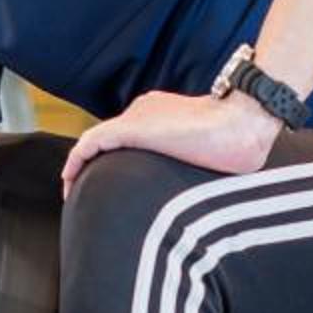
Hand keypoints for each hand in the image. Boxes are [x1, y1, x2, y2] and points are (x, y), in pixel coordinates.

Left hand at [62, 91, 279, 197]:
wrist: (243, 122)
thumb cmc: (239, 141)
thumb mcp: (215, 153)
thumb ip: (199, 163)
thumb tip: (205, 201)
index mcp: (163, 113)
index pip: (130, 136)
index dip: (115, 159)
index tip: (111, 182)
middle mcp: (144, 111)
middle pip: (110, 141)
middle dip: (95, 166)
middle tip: (86, 191)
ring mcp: (136, 117)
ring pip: (96, 142)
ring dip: (81, 166)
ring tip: (72, 190)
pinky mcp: (129, 130)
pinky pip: (89, 145)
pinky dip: (75, 162)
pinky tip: (69, 182)